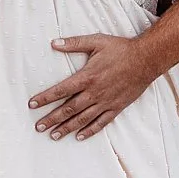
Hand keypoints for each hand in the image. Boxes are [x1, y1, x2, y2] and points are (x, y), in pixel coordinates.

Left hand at [28, 33, 160, 140]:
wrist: (146, 59)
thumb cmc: (121, 49)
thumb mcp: (97, 41)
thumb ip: (74, 43)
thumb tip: (54, 43)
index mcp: (87, 76)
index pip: (61, 90)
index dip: (45, 98)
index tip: (32, 105)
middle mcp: (94, 92)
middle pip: (69, 109)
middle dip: (52, 119)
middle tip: (38, 127)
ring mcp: (105, 102)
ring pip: (82, 119)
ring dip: (67, 128)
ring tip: (53, 135)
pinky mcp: (116, 107)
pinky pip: (101, 122)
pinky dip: (89, 131)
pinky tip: (80, 136)